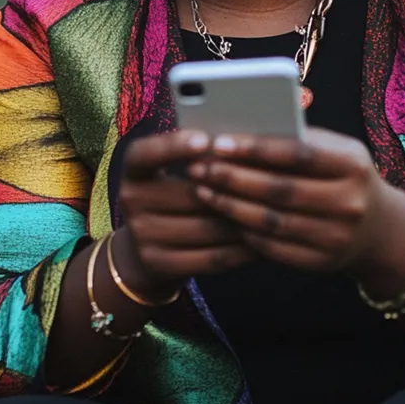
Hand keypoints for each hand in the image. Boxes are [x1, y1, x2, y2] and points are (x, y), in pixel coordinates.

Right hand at [117, 130, 256, 291]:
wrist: (143, 249)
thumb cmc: (172, 195)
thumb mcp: (170, 172)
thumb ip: (197, 158)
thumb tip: (240, 147)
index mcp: (134, 169)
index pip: (146, 153)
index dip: (174, 146)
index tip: (206, 139)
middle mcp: (131, 200)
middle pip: (190, 194)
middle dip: (232, 191)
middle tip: (271, 183)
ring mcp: (142, 235)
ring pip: (206, 228)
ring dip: (243, 222)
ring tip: (274, 213)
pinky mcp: (159, 264)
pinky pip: (210, 257)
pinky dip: (240, 251)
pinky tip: (262, 242)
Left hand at [186, 127, 404, 275]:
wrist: (379, 228)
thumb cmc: (344, 176)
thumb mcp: (336, 150)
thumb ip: (298, 139)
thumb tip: (243, 127)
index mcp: (352, 164)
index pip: (297, 153)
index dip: (255, 148)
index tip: (219, 142)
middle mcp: (349, 202)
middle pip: (279, 189)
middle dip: (233, 178)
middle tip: (198, 167)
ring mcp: (336, 237)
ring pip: (271, 221)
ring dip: (230, 205)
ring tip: (203, 189)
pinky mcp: (322, 262)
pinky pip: (274, 247)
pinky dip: (244, 231)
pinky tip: (224, 216)